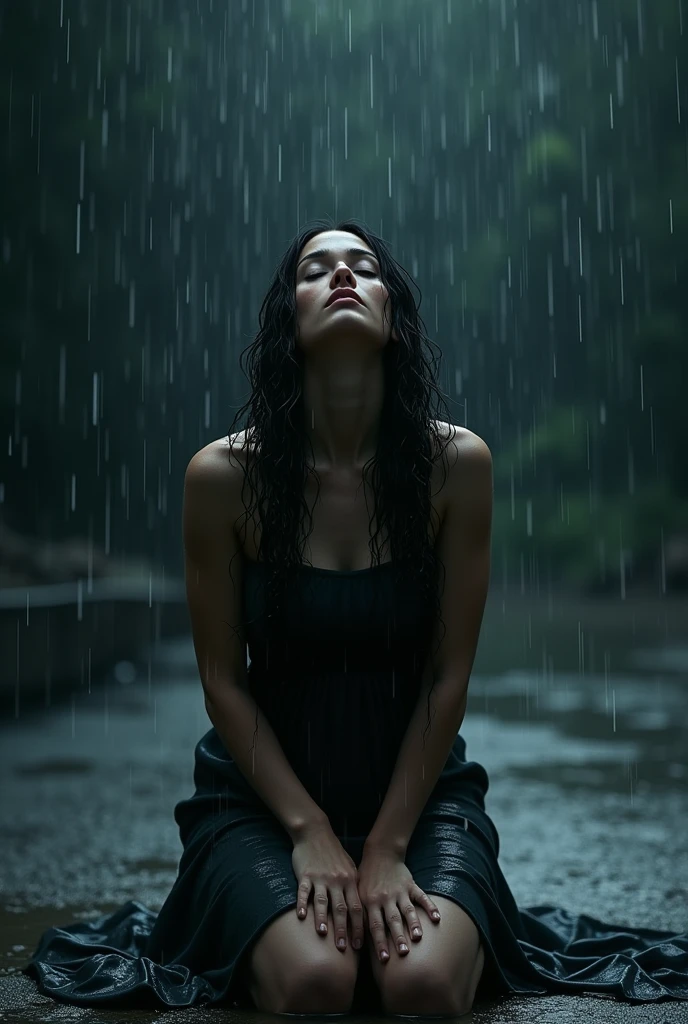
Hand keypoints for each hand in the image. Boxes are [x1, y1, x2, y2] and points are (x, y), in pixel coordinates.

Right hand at [292, 822, 364, 953]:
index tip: (359, 945)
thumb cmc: (333, 852)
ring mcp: (321, 878)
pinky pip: (304, 891)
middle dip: (342, 930)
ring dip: (323, 919)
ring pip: (323, 901)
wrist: (315, 832)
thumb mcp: (349, 867)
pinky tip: (301, 916)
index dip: (358, 927)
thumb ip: (354, 886)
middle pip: (341, 908)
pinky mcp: (305, 874)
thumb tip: (361, 910)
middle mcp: (337, 880)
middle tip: (342, 948)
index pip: (357, 908)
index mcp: (350, 880)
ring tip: (323, 934)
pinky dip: (302, 904)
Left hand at [357, 847, 440, 961]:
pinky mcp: (411, 885)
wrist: (380, 853)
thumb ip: (360, 914)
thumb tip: (356, 939)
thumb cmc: (366, 878)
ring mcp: (400, 891)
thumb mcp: (358, 894)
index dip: (379, 942)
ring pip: (407, 910)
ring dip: (413, 924)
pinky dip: (430, 907)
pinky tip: (437, 918)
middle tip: (403, 953)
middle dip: (398, 937)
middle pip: (393, 920)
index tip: (384, 959)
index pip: (375, 925)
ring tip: (418, 937)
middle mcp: (386, 898)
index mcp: (371, 901)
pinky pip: (421, 896)